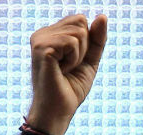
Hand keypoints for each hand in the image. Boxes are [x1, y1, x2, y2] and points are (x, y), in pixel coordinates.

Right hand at [27, 14, 106, 134]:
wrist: (59, 110)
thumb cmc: (71, 88)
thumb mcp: (90, 61)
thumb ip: (96, 39)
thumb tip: (102, 16)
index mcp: (51, 35)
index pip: (81, 20)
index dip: (87, 43)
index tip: (75, 62)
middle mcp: (43, 33)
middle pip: (80, 21)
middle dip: (85, 47)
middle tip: (70, 66)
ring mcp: (40, 39)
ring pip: (78, 32)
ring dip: (79, 56)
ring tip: (65, 69)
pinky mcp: (42, 47)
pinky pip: (72, 42)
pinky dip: (74, 59)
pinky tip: (61, 70)